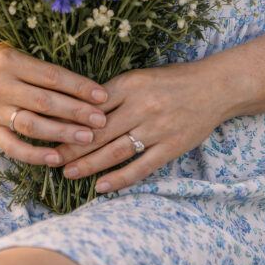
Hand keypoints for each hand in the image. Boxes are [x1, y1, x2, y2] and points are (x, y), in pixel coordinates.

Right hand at [0, 41, 108, 165]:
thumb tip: (84, 88)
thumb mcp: (17, 52)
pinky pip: (11, 146)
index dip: (79, 87)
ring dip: (61, 133)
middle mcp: (1, 85)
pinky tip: (56, 158)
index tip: (102, 96)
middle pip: (44, 102)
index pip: (52, 76)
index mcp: (11, 61)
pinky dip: (34, 155)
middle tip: (101, 121)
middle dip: (76, 112)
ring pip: (31, 125)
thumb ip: (43, 70)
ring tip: (87, 138)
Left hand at [43, 59, 219, 193]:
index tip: (48, 131)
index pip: (92, 106)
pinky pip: (140, 167)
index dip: (69, 121)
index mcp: (131, 84)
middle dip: (71, 147)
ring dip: (89, 165)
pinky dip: (119, 179)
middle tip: (49, 158)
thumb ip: (114, 93)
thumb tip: (80, 110)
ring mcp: (156, 129)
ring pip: (115, 152)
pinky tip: (101, 187)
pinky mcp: (170, 148)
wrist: (215, 87)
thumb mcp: (141, 77)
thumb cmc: (173, 80)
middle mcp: (142, 106)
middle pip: (99, 132)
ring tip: (68, 173)